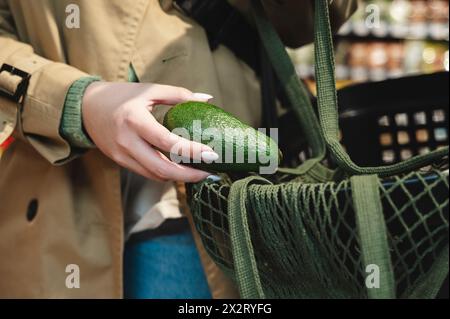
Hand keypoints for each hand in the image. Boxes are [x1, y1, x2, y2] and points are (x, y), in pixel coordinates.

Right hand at [82, 82, 217, 181]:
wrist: (86, 107)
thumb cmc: (121, 96)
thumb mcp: (149, 90)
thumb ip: (178, 94)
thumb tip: (207, 99)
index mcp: (135, 120)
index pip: (168, 143)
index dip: (191, 151)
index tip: (212, 154)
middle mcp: (127, 142)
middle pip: (162, 168)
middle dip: (189, 175)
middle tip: (210, 172)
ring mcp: (122, 155)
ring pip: (155, 175)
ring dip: (179, 178)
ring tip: (200, 172)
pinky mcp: (121, 162)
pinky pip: (147, 173)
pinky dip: (166, 173)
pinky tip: (181, 170)